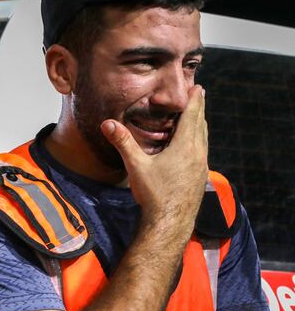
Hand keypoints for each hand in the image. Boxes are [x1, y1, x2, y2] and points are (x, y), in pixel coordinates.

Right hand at [101, 86, 207, 230]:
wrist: (171, 223)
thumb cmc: (154, 194)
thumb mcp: (136, 166)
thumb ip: (123, 142)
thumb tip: (107, 123)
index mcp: (184, 146)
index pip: (192, 116)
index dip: (194, 100)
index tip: (197, 87)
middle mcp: (197, 154)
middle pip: (201, 125)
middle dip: (199, 108)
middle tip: (198, 95)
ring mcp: (201, 166)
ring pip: (204, 139)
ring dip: (200, 125)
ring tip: (197, 117)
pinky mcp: (200, 177)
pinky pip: (202, 151)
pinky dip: (199, 140)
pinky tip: (193, 147)